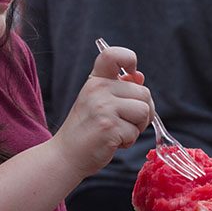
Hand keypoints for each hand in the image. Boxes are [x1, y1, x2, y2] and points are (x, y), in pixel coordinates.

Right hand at [53, 46, 153, 176]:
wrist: (66, 155)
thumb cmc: (86, 129)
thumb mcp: (98, 101)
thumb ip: (119, 88)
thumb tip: (140, 77)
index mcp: (95, 80)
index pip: (112, 55)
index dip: (129, 59)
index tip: (133, 75)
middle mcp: (98, 89)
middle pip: (144, 93)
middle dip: (143, 112)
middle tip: (125, 122)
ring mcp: (103, 107)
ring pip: (145, 111)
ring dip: (138, 127)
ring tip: (119, 132)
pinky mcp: (109, 127)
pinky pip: (136, 132)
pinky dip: (128, 141)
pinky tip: (112, 142)